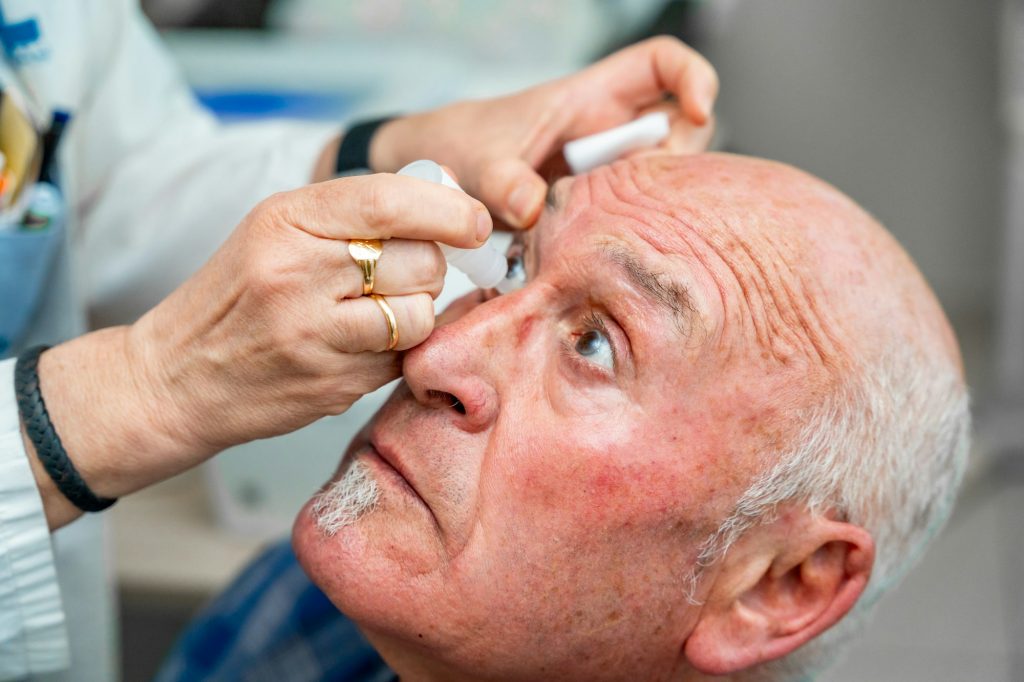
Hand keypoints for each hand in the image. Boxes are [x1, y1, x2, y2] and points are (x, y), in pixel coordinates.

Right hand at [31, 173, 489, 526]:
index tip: (477, 222)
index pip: (391, 202)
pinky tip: (361, 346)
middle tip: (404, 275)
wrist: (176, 378)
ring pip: (420, 315)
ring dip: (418, 314)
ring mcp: (315, 334)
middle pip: (420, 261)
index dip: (449, 212)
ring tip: (380, 314)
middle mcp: (298, 273)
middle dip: (430, 268)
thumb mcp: (275, 230)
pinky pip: (401, 360)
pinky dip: (399, 351)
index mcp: (286, 220)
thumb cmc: (236, 297)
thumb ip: (352, 214)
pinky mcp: (331, 385)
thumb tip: (450, 206)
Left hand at [370, 36, 717, 227]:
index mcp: (591, 98)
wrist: (440, 177)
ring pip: (662, 182)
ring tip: (619, 230)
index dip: (694, 76)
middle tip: (646, 197)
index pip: (662, 64)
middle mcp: (609, 132)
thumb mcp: (478, 162)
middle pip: (682, 131)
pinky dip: (632, 234)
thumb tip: (532, 207)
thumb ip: (502, 183)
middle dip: (679, 164)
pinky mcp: (599, 208)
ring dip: (656, 206)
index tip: (699, 110)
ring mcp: (608, 172)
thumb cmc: (462, 146)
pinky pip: (635, 216)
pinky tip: (606, 252)